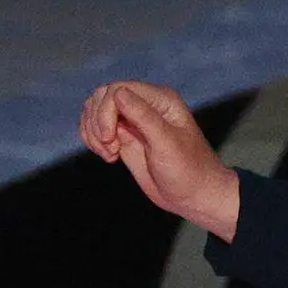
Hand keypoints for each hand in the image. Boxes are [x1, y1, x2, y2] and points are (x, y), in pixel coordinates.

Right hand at [79, 81, 240, 239]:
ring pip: (95, 111)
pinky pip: (96, 127)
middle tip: (110, 147)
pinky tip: (109, 156)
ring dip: (93, 131)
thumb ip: (143, 116)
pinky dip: (93, 140)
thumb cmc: (188, 170)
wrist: (194, 197)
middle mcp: (145, 105)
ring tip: (109, 153)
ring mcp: (133, 120)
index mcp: (160, 100)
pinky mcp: (124, 136)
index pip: (117, 90)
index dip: (105, 111)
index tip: (109, 138)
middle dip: (98, 122)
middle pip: (102, 98)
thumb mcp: (167, 143)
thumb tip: (118, 93)